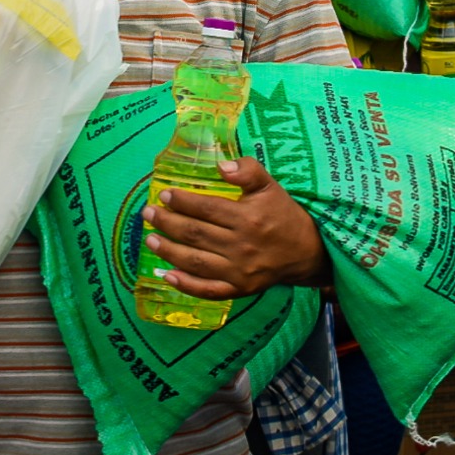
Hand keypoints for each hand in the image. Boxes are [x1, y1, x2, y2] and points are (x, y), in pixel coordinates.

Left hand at [140, 157, 329, 299]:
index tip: (164, 195)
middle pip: (196, 234)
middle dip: (167, 223)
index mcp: (247, 218)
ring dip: (169, 251)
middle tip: (148, 214)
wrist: (307, 252)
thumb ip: (248, 171)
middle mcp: (240, 246)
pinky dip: (185, 285)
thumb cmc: (284, 215)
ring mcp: (238, 271)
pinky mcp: (238, 289)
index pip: (207, 208)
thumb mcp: (271, 186)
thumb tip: (220, 165)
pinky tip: (166, 276)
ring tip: (150, 240)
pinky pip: (207, 290)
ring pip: (196, 261)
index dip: (182, 201)